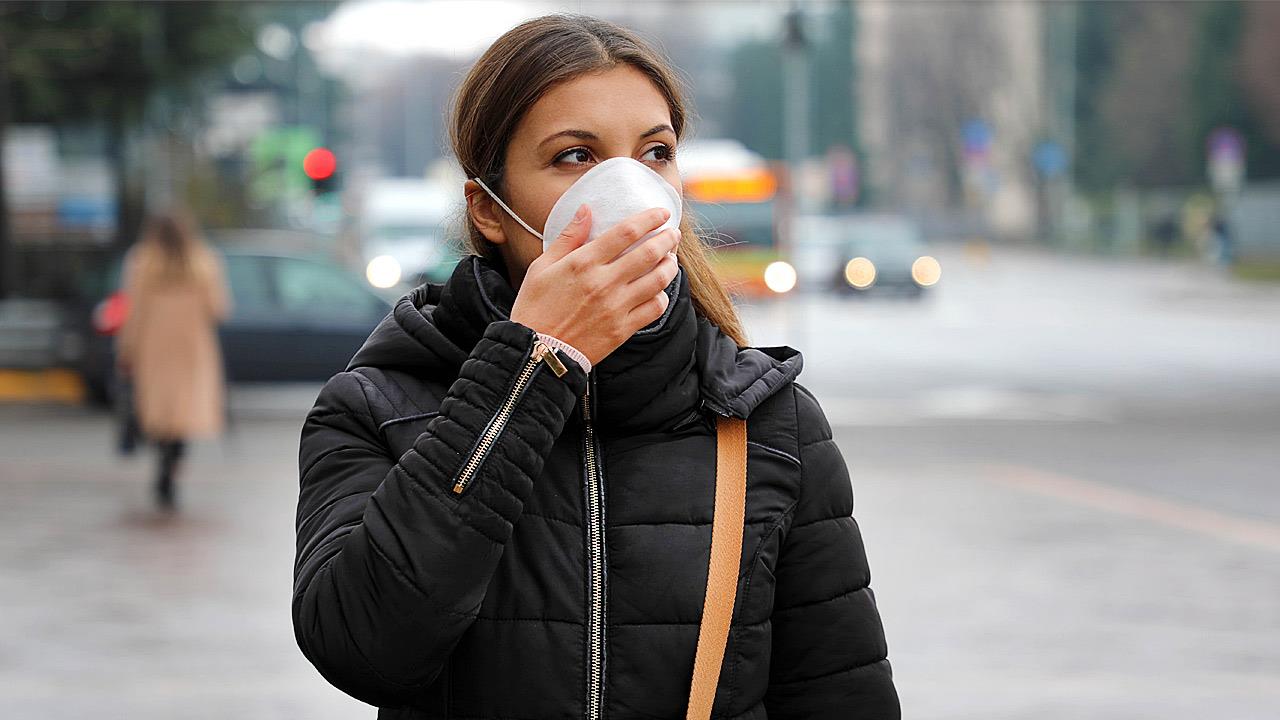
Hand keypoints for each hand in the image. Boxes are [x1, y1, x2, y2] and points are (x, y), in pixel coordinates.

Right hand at [510, 204, 679, 366]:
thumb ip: (568, 237)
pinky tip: (658, 290)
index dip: (650, 218)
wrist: (536, 352)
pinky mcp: (622, 329)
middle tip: (672, 234)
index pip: (627, 232)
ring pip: (658, 280)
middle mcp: (604, 283)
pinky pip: (654, 309)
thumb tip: (586, 209)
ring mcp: (616, 307)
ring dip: (670, 265)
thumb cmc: (535, 308)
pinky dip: (662, 296)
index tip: (661, 213)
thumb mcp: (541, 267)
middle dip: (667, 239)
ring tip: (670, 258)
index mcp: (583, 263)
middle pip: (649, 253)